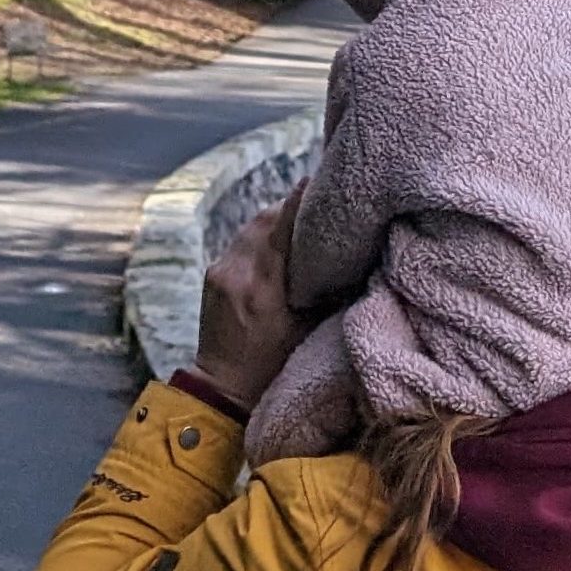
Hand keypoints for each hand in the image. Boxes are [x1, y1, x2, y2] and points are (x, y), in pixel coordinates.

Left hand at [194, 186, 310, 415]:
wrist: (222, 390)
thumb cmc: (274, 367)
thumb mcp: (310, 331)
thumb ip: (329, 292)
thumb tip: (358, 258)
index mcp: (263, 289)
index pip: (283, 226)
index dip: (304, 200)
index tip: (323, 180)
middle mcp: (237, 273)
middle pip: (267, 217)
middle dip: (295, 205)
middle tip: (323, 199)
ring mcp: (220, 271)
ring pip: (253, 225)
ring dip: (279, 217)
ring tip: (306, 217)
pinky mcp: (212, 274)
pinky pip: (242, 241)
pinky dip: (263, 234)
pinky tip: (281, 239)